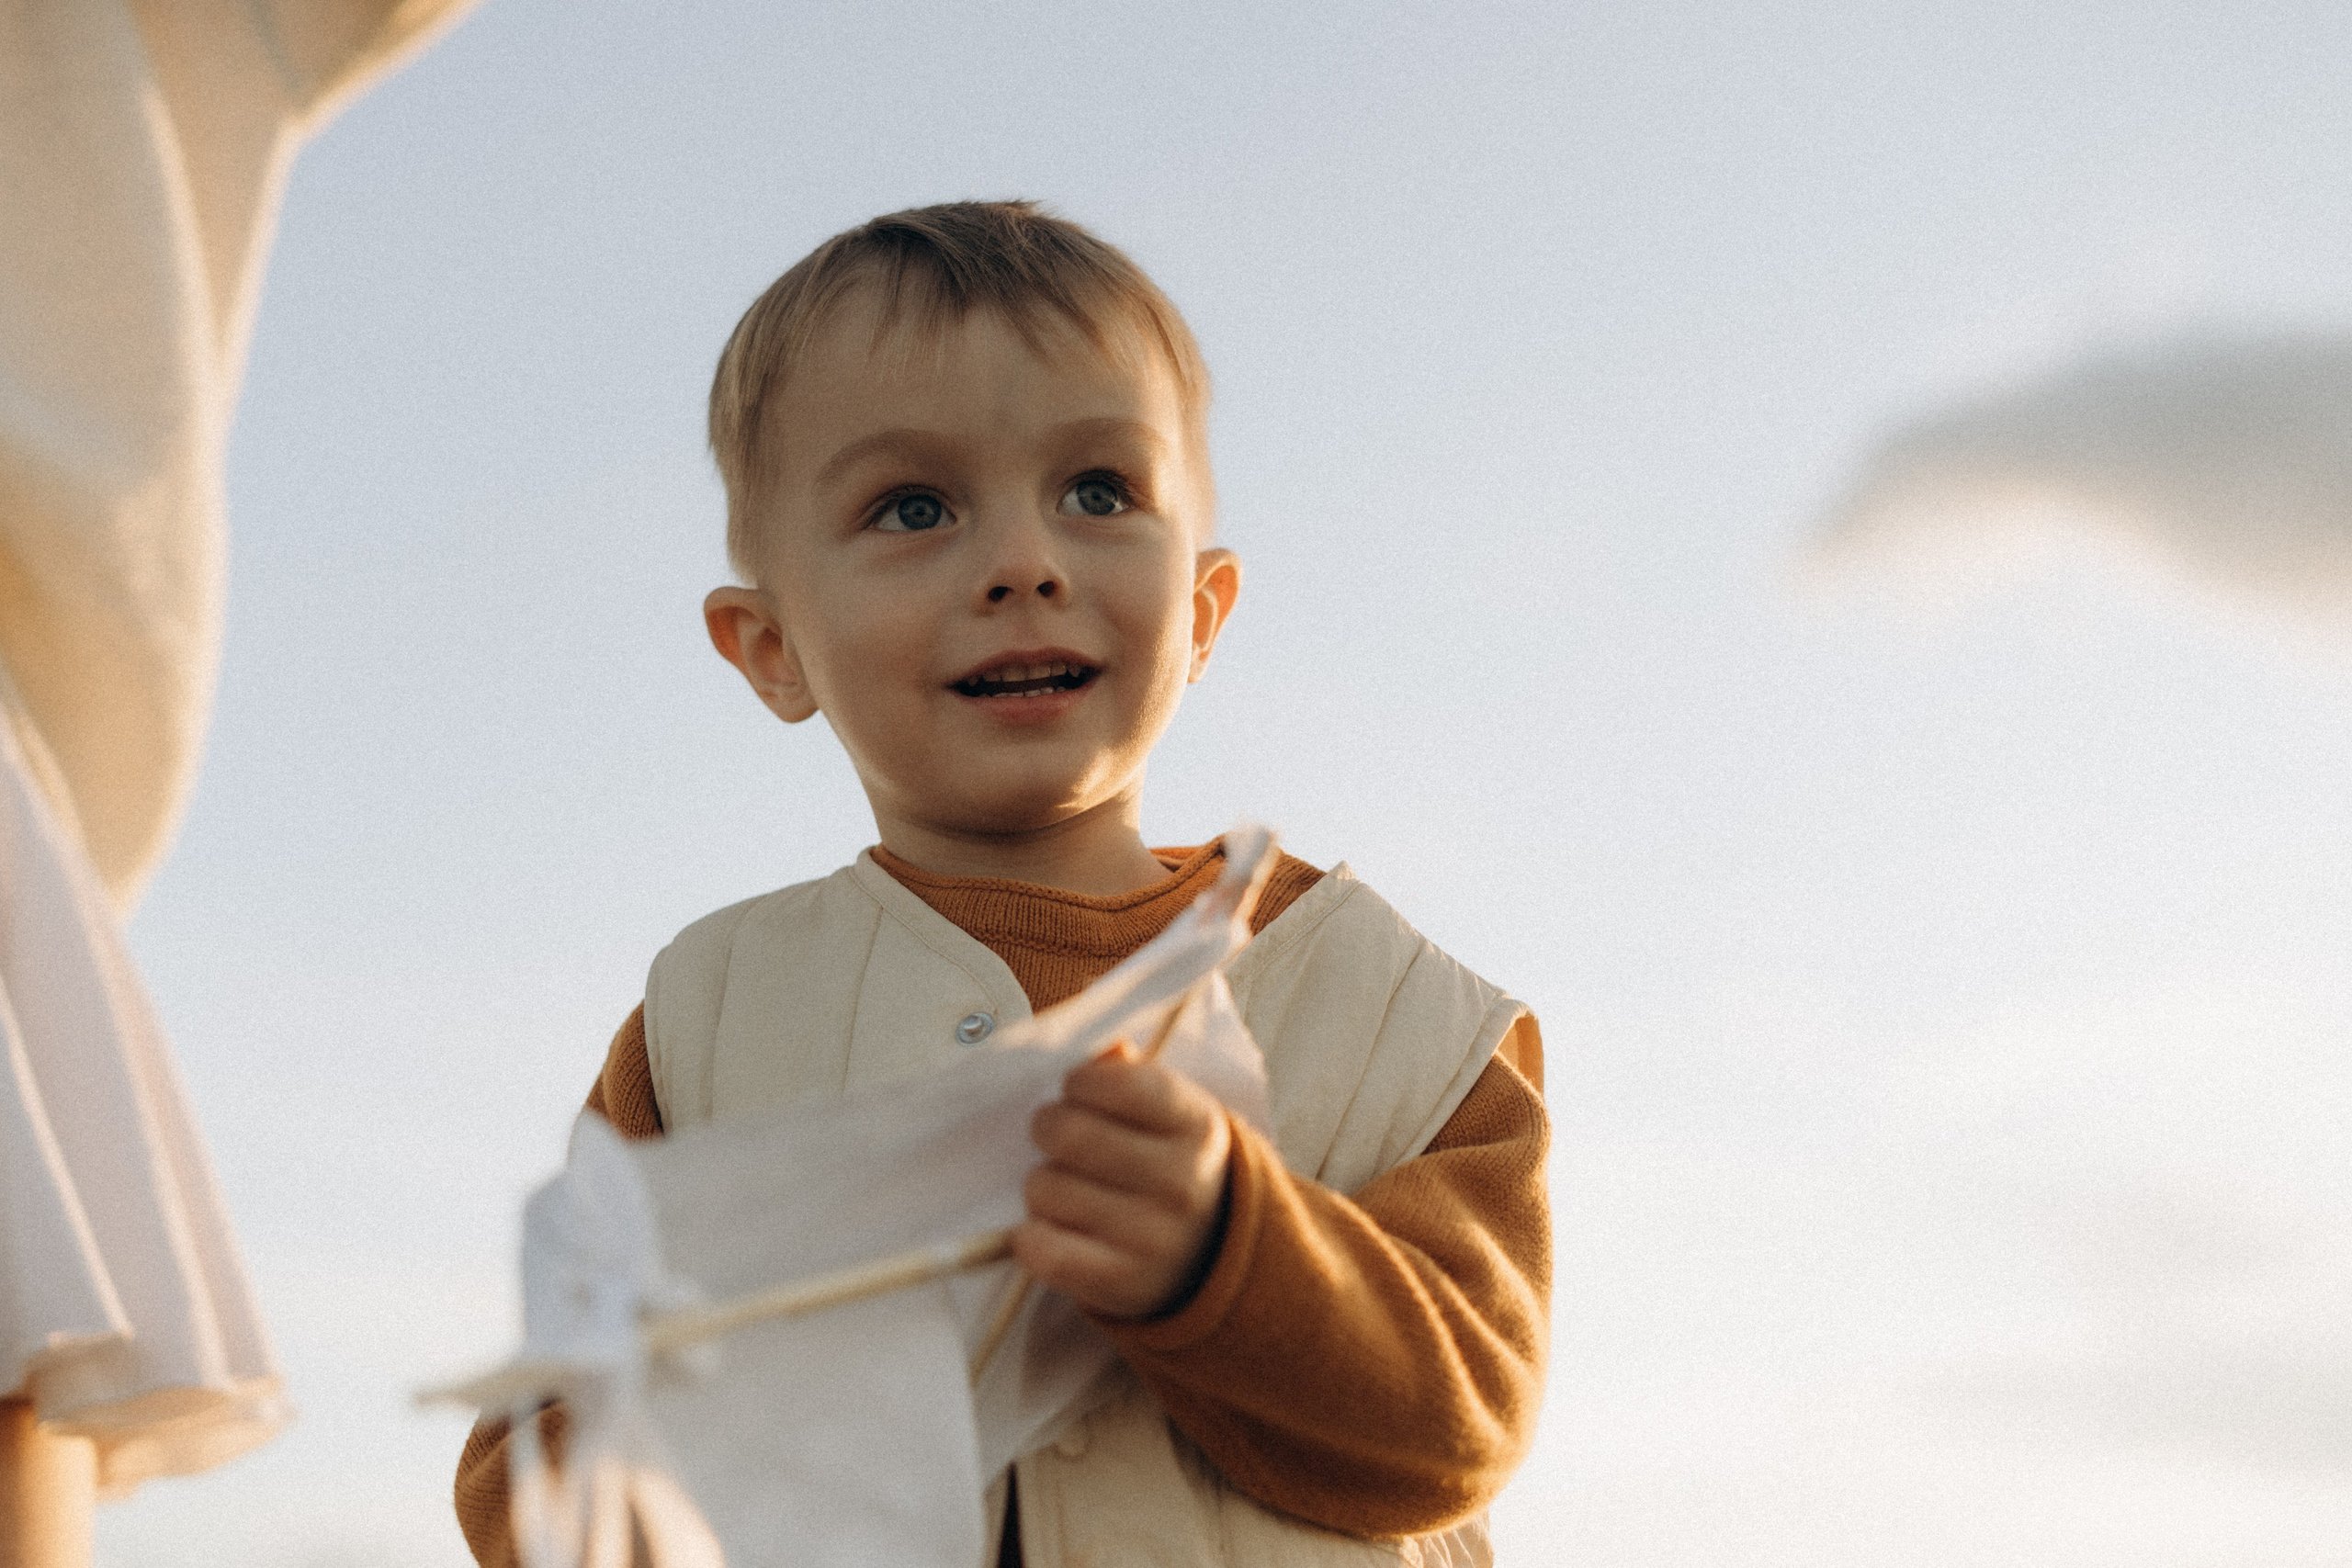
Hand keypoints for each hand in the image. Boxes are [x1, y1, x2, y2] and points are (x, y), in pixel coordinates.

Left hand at [1013, 1042, 1234, 1319]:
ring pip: (1043, 1188)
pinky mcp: (1119, 1284)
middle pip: (1067, 1133)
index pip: (1118, 1083)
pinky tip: (1054, 1229)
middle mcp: (1181, 1183)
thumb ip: (1129, 1075)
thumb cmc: (1172, 1167)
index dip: (1081, 1082)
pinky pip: (1039, 1248)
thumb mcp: (1172, 1114)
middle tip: (1060, 1138)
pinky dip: (1032, 1237)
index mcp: (1198, 1126)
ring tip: (1069, 1189)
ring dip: (1043, 1185)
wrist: (1211, 1257)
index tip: (1079, 1091)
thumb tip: (1098, 1051)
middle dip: (1050, 1128)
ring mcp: (1152, 1238)